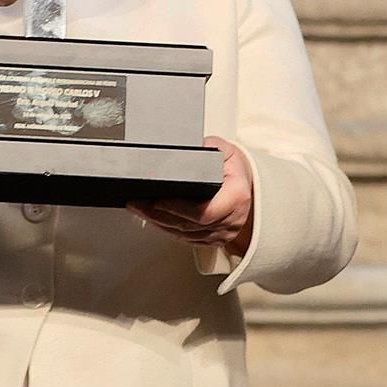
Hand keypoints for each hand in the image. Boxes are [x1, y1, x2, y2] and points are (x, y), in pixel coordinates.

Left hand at [129, 136, 254, 256]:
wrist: (248, 186)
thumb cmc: (236, 170)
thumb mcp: (225, 150)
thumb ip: (208, 147)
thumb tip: (188, 148)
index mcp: (235, 196)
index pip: (204, 211)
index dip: (178, 208)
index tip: (157, 199)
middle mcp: (231, 219)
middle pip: (189, 225)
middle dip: (158, 215)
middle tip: (138, 204)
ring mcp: (223, 233)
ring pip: (185, 234)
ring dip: (159, 223)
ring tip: (139, 209)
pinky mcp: (214, 240)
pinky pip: (187, 239)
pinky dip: (168, 229)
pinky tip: (154, 219)